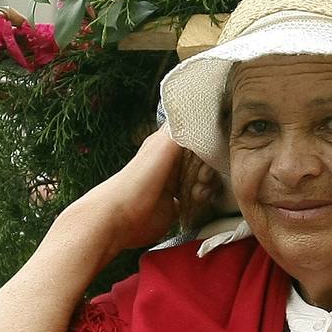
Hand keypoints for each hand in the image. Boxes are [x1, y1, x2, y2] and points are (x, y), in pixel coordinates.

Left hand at [70, 127, 219, 256]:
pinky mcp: (175, 205)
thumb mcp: (162, 146)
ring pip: (202, 180)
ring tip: (197, 193)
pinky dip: (201, 201)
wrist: (120, 217)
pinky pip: (197, 200)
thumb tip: (203, 114)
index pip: (197, 137)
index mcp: (166, 144)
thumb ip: (184, 129)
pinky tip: (196, 202)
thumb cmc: (137, 179)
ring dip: (206, 186)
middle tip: (201, 178)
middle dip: (209, 169)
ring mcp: (174, 184)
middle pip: (203, 161)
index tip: (211, 155)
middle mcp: (171, 162)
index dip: (208, 145)